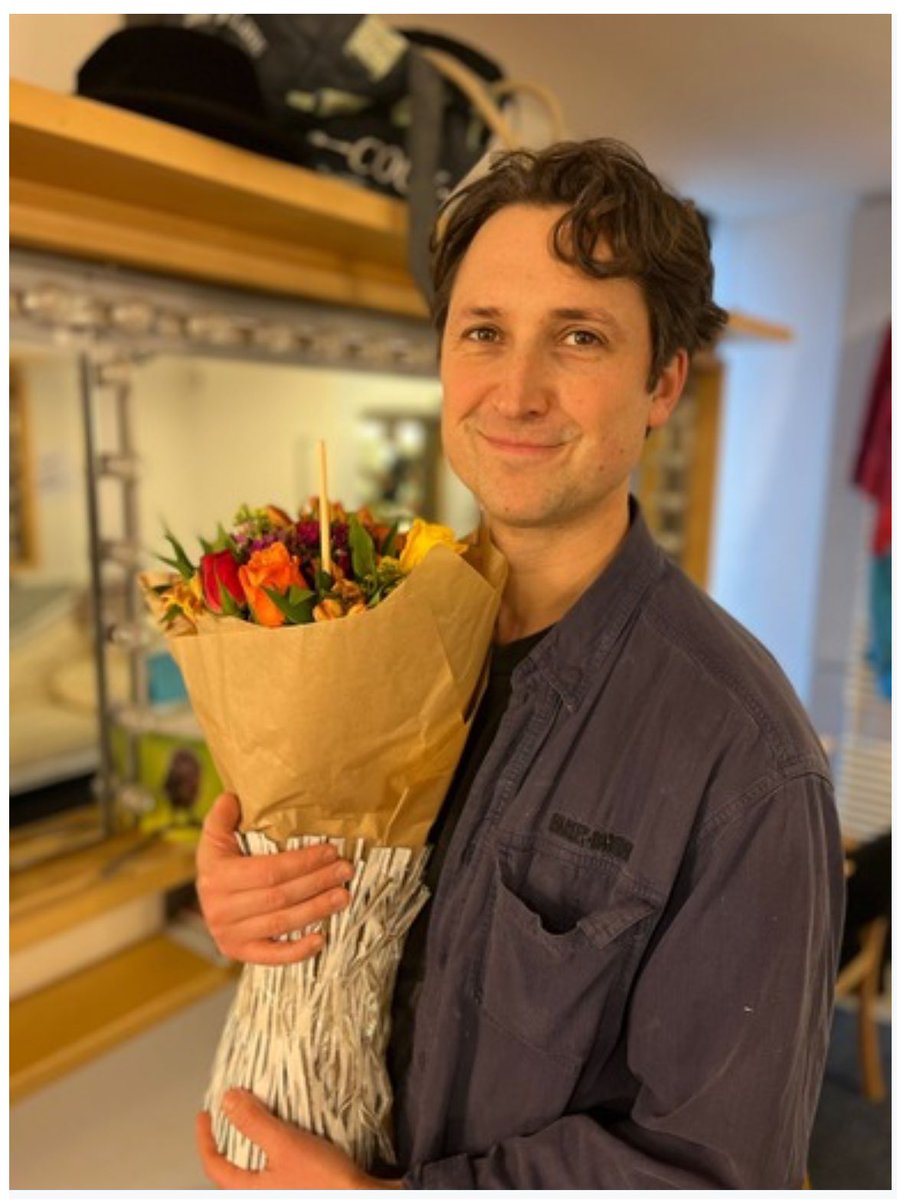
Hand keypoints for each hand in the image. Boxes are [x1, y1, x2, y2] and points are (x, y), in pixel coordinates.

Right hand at [195, 792, 353, 964]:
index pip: (269, 871)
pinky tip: (321, 938)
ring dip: (316, 910)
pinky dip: (297, 951)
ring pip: (281, 923)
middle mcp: (221, 910)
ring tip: (343, 896)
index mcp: (217, 877)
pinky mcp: (239, 953)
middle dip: (317, 882)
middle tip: (345, 870)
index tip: (330, 851)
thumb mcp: (215, 837)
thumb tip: (231, 798)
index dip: (303, 862)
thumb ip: (221, 817)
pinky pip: (272, 956)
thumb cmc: (219, 863)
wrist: (205, 899)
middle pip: (280, 897)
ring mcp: (230, 935)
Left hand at [196, 1089, 401, 1188]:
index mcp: (248, 1190)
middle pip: (234, 1168)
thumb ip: (253, 1122)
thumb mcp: (284, 1144)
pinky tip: (289, 1134)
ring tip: (259, 1118)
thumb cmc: (322, 1181)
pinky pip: (277, 1168)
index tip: (205, 1114)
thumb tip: (227, 1101)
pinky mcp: (300, 1189)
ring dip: (254, 1142)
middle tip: (232, 1113)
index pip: (214, 1164)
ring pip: (257, 1168)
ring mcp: (281, 1193)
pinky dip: (276, 1149)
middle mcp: (262, 1195)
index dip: (206, 1137)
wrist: (361, 1199)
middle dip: (231, 1138)